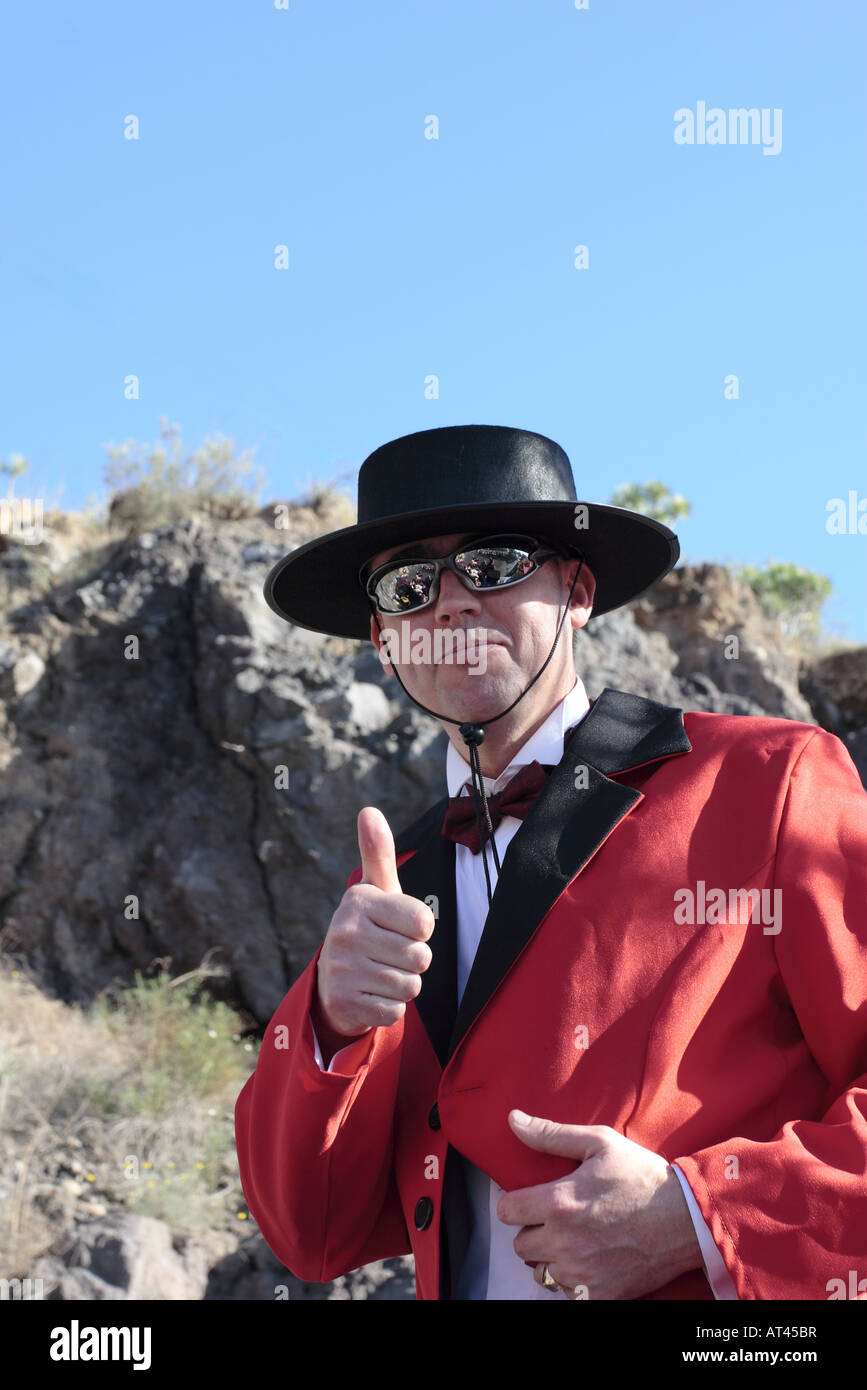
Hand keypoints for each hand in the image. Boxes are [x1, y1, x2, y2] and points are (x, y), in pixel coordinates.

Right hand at [315, 807, 435, 1036]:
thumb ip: (379, 853)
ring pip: (410, 986)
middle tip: (389, 954)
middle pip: (420, 958)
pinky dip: (390, 1008)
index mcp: (359, 901)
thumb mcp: (377, 891)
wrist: (333, 980)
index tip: (399, 928)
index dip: (420, 930)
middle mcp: (346, 932)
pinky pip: (395, 1011)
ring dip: (403, 985)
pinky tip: (371, 995)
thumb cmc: (369, 927)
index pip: (425, 923)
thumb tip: (368, 810)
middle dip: (413, 961)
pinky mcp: (344, 1002)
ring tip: (380, 973)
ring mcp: (342, 969)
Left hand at [496, 1111, 703, 1299]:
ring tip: (574, 1240)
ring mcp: (581, 1273)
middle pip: (520, 1245)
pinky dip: (573, 1280)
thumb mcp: (599, 1142)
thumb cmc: (641, 1175)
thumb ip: (550, 1134)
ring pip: (540, 1272)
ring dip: (551, 1257)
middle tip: (559, 1219)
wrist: (686, 1218)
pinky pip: (566, 1292)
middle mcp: (564, 1242)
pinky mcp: (599, 1295)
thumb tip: (514, 1120)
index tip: (534, 1199)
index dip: (517, 1203)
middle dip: (534, 1229)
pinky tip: (590, 1260)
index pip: (507, 1211)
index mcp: (559, 1203)